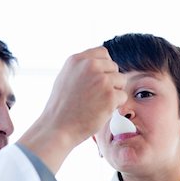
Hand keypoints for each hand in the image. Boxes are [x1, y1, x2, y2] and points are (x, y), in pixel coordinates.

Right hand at [18, 46, 126, 172]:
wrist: (57, 128)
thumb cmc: (60, 108)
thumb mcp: (65, 78)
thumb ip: (81, 69)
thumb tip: (100, 64)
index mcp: (77, 60)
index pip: (102, 52)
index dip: (104, 66)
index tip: (99, 80)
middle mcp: (90, 66)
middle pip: (114, 67)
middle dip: (110, 81)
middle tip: (97, 97)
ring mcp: (101, 80)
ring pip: (121, 80)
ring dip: (114, 93)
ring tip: (97, 104)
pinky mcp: (110, 95)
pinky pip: (123, 96)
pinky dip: (115, 106)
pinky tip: (100, 111)